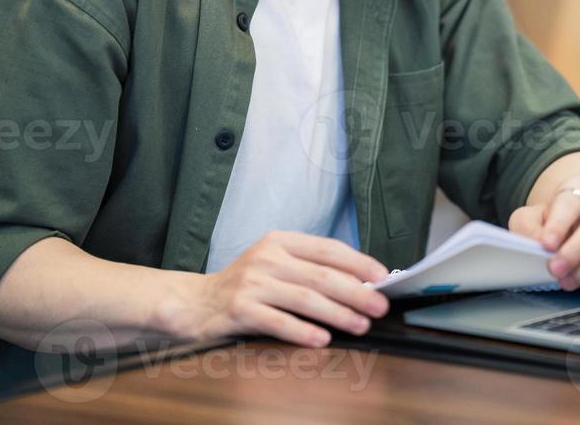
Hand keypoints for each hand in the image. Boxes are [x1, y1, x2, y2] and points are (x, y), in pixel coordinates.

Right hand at [192, 231, 390, 347]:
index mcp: (280, 241)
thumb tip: (360, 284)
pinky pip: (279, 322)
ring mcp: (252, 283)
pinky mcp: (239, 309)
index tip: (383, 278)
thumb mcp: (275, 265)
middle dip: (356, 292)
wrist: (196, 303)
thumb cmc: (246, 286)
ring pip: (305, 298)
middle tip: (380, 307)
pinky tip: (322, 340)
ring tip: (360, 326)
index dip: (358, 263)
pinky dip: (303, 331)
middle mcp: (266, 257)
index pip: (328, 248)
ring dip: (338, 314)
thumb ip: (309, 269)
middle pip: (321, 275)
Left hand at [508, 174, 579, 294]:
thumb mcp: (530, 217)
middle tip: (555, 269)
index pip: (571, 201)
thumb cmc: (551, 221)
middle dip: (576, 251)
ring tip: (567, 282)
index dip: (559, 224)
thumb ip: (528, 227)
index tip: (546, 245)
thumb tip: (537, 245)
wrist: (576, 223)